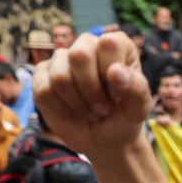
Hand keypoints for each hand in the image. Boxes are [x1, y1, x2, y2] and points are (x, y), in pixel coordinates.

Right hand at [34, 33, 152, 155]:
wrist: (104, 139)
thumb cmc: (124, 118)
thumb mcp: (139, 109)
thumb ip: (136, 88)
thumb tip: (115, 71)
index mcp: (116, 44)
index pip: (108, 43)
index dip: (113, 74)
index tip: (119, 94)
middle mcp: (87, 45)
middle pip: (79, 56)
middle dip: (93, 91)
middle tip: (104, 107)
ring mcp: (61, 59)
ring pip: (60, 77)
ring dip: (78, 104)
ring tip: (91, 111)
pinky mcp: (42, 75)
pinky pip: (44, 90)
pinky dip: (62, 109)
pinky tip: (73, 111)